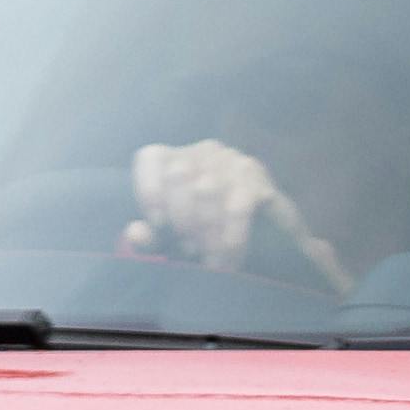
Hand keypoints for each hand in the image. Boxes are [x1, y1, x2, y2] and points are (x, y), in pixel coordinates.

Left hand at [124, 136, 343, 288]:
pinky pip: (237, 206)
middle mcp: (204, 152)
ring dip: (207, 232)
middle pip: (178, 174)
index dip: (149, 190)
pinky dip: (230, 236)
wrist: (274, 243)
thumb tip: (135, 233)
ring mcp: (233, 160)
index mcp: (178, 159)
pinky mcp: (259, 178)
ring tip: (211, 258)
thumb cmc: (216, 235)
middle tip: (191, 250)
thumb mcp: (177, 240)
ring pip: (206, 190)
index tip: (158, 224)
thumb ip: (153, 237)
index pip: (150, 158)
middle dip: (182, 220)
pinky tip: (229, 257)